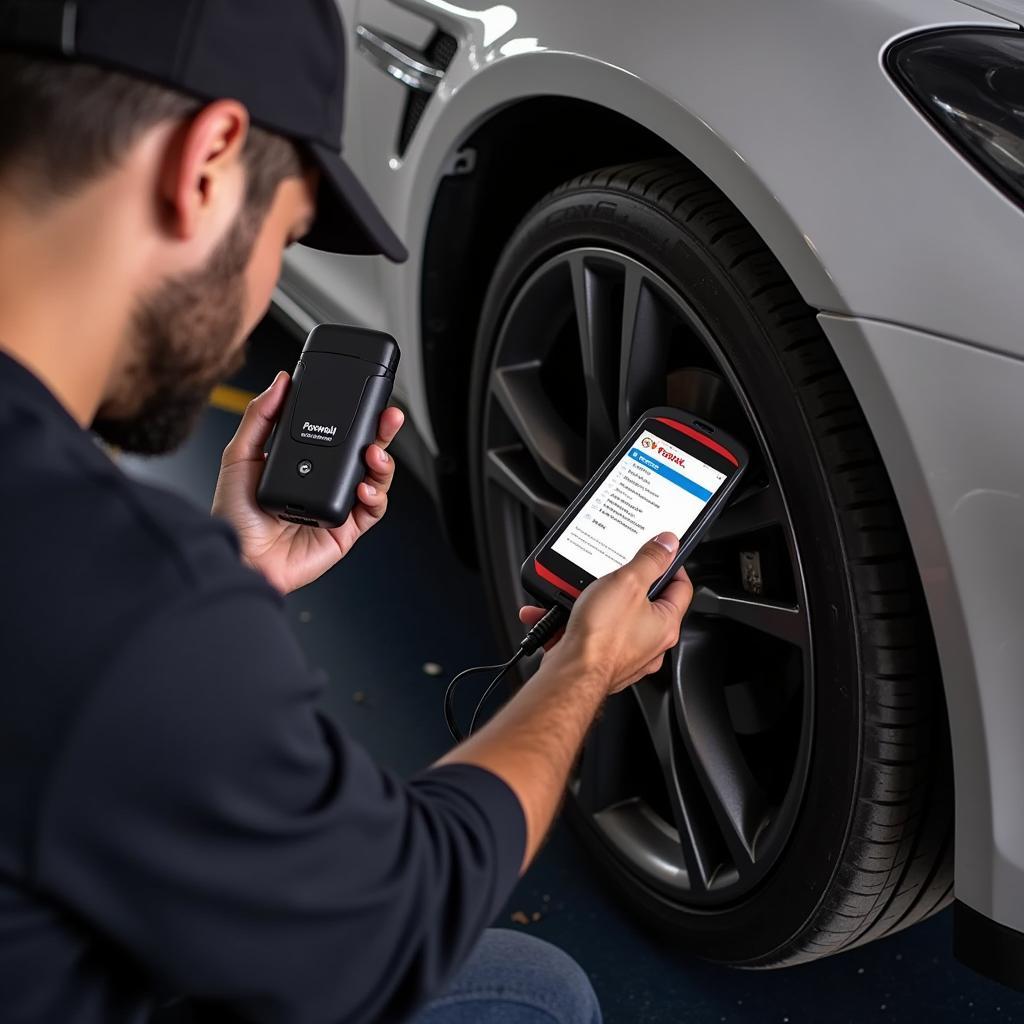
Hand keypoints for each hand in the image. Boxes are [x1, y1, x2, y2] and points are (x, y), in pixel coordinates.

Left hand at [212, 371, 403, 594]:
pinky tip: (365, 488)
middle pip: (363, 451)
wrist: (239, 557)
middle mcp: (322, 482)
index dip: (354, 415)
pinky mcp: (346, 530)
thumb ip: (260, 416)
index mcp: (302, 462)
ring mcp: (337, 505)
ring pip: (375, 478)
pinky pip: (373, 510)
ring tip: (374, 454)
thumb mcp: (239, 455)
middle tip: (388, 416)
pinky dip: (377, 496)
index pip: (336, 433)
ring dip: (382, 463)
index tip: (363, 397)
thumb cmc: (233, 516)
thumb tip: (279, 383)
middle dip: (381, 432)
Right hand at [519, 532, 692, 694]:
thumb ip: (650, 560)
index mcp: (666, 624)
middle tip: (612, 573)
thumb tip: (668, 543)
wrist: (570, 674)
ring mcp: (627, 654)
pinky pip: (594, 633)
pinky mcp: (603, 661)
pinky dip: (578, 621)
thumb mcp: (628, 582)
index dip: (670, 565)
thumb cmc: (601, 638)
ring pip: (615, 617)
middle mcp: (651, 643)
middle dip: (624, 584)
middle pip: (646, 602)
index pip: (681, 587)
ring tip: (581, 594)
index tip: (657, 553)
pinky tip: (564, 615)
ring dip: (596, 602)